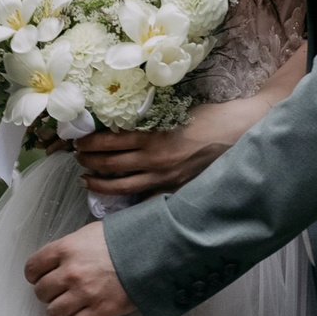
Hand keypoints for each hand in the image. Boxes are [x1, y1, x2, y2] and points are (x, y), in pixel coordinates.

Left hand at [26, 221, 136, 315]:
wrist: (152, 253)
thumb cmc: (124, 239)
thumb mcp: (91, 233)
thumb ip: (71, 246)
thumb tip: (59, 258)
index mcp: (65, 249)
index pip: (32, 267)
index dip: (35, 275)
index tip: (40, 277)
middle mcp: (70, 272)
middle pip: (41, 292)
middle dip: (48, 294)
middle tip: (59, 292)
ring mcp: (84, 294)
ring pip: (53, 313)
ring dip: (58, 312)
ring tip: (68, 307)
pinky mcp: (99, 311)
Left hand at [76, 97, 259, 199]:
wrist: (239, 133)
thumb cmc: (208, 118)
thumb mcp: (173, 114)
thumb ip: (148, 125)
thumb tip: (121, 129)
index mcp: (152, 137)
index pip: (109, 142)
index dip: (89, 143)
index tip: (78, 142)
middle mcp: (154, 161)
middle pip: (109, 166)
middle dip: (88, 163)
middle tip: (78, 159)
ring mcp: (165, 179)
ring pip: (121, 186)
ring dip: (98, 183)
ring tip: (86, 180)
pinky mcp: (175, 190)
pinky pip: (144, 199)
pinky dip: (126, 200)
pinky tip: (116, 201)